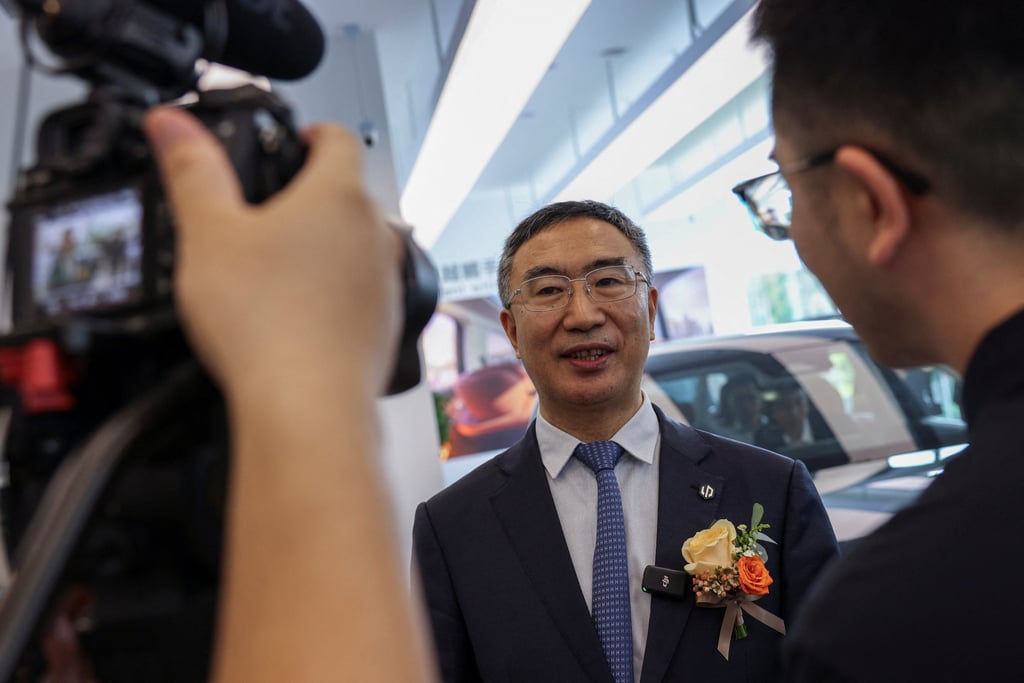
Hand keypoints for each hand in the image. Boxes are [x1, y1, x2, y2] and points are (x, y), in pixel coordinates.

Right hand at [142, 106, 401, 397]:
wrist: (307, 406)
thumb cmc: (264, 321)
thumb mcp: (209, 234)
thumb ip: (192, 171)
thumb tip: (173, 123)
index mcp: (339, 196)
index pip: (339, 138)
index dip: (313, 133)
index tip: (294, 142)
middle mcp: (375, 234)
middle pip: (348, 195)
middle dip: (311, 197)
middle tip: (265, 213)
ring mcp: (387, 282)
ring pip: (357, 247)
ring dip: (324, 248)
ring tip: (277, 269)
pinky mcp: (386, 324)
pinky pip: (360, 294)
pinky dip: (333, 294)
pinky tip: (297, 316)